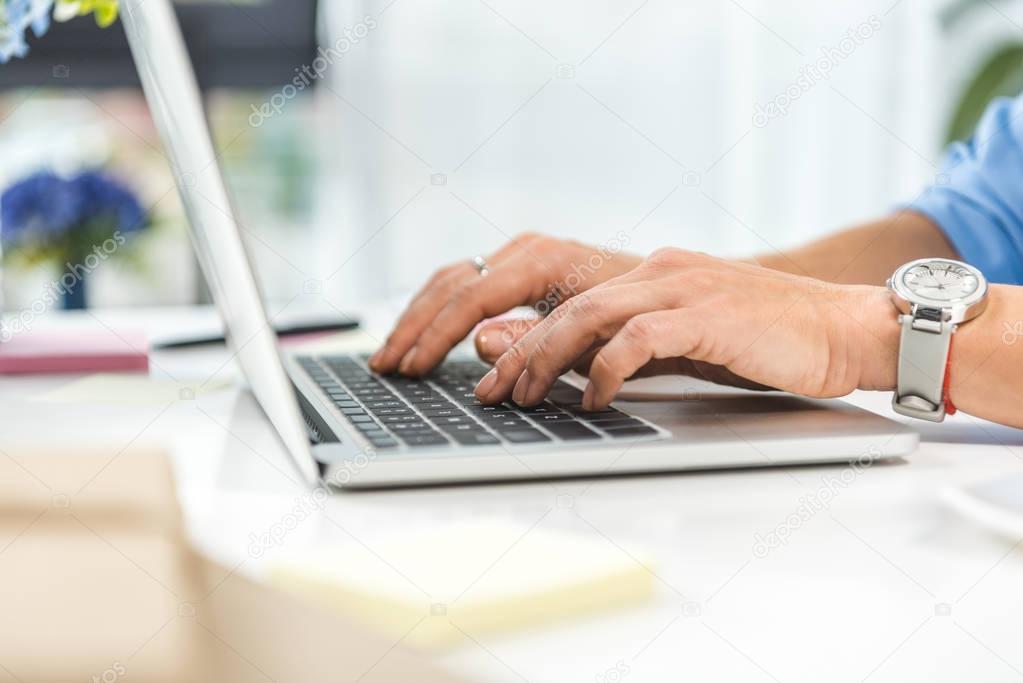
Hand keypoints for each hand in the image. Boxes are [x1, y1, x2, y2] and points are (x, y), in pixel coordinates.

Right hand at [369, 232, 641, 375]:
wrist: (685, 295)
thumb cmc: (647, 319)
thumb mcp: (596, 339)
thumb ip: (537, 341)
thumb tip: (478, 342)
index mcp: (546, 260)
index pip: (472, 297)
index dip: (435, 336)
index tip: (411, 368)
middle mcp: (530, 250)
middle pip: (451, 283)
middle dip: (414, 327)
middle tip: (384, 366)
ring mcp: (525, 255)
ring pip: (453, 280)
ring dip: (419, 317)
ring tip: (392, 354)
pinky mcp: (525, 268)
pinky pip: (468, 283)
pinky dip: (441, 310)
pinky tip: (425, 334)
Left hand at [472, 248, 899, 408]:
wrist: (844, 329)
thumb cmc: (768, 342)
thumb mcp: (686, 344)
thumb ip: (630, 349)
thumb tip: (571, 370)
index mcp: (653, 273)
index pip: (571, 300)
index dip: (525, 336)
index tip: (496, 375)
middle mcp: (660, 271)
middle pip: (567, 306)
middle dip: (520, 351)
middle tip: (492, 391)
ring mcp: (683, 288)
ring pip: (590, 315)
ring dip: (547, 357)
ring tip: (525, 395)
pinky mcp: (707, 314)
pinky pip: (638, 338)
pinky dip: (607, 369)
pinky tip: (592, 398)